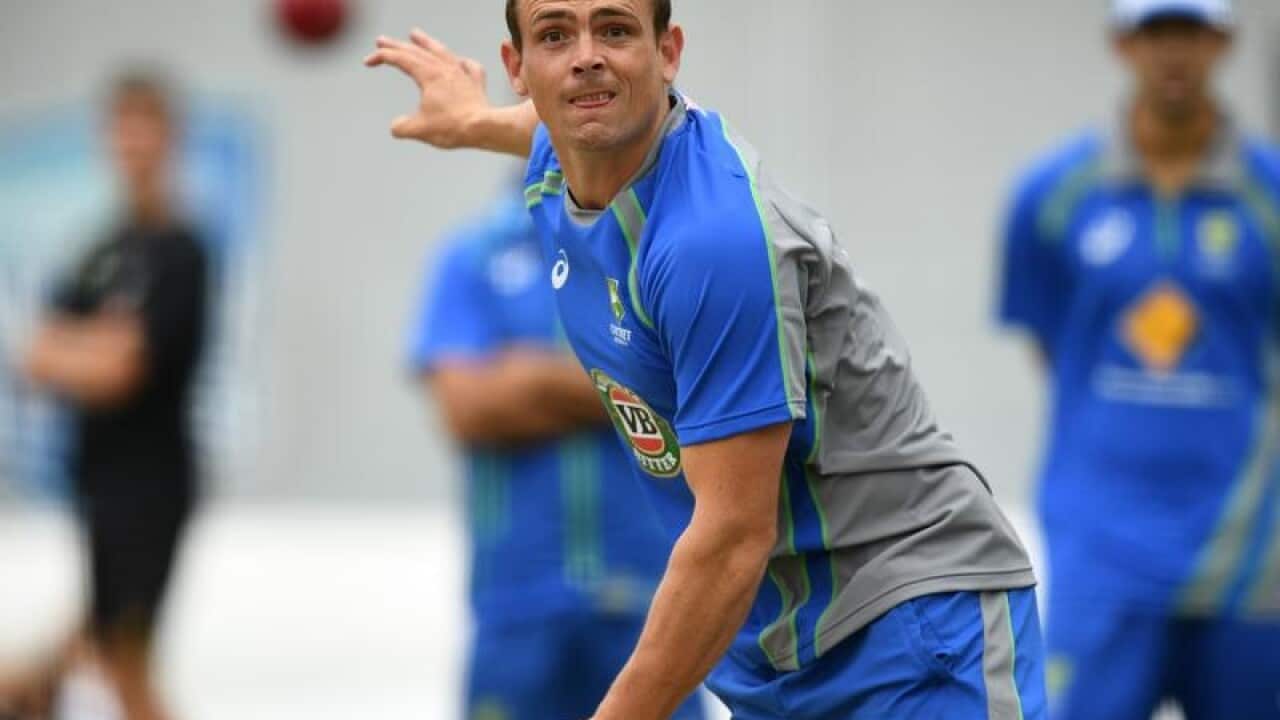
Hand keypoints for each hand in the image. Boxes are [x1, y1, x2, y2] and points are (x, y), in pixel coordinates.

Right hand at [364, 28, 490, 147]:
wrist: (483, 128)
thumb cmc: (451, 127)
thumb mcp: (418, 129)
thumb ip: (401, 127)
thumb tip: (397, 126)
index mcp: (428, 75)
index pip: (399, 59)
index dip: (381, 57)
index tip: (368, 62)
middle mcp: (444, 69)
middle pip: (417, 51)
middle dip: (397, 45)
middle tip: (382, 40)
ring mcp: (462, 74)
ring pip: (442, 52)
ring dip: (427, 42)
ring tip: (416, 34)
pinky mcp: (476, 84)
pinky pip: (470, 68)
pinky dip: (462, 64)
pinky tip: (461, 63)